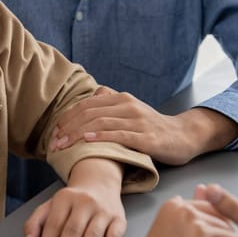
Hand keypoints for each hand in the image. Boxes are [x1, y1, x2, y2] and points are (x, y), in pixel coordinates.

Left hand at [24, 158, 124, 236]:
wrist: (100, 184)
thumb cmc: (72, 202)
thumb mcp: (50, 206)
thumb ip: (35, 222)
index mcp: (65, 198)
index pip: (54, 223)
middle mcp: (85, 202)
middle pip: (73, 229)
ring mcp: (103, 210)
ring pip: (93, 233)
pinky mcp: (119, 218)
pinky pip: (115, 234)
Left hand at [51, 87, 237, 164]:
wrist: (183, 136)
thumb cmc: (154, 127)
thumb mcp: (133, 110)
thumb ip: (115, 100)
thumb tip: (97, 92)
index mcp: (122, 98)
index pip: (87, 105)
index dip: (68, 117)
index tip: (54, 132)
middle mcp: (128, 106)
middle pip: (90, 113)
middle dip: (68, 128)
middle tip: (54, 142)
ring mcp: (138, 121)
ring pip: (101, 123)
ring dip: (78, 135)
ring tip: (64, 145)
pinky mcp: (146, 138)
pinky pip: (120, 135)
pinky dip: (101, 137)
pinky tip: (88, 141)